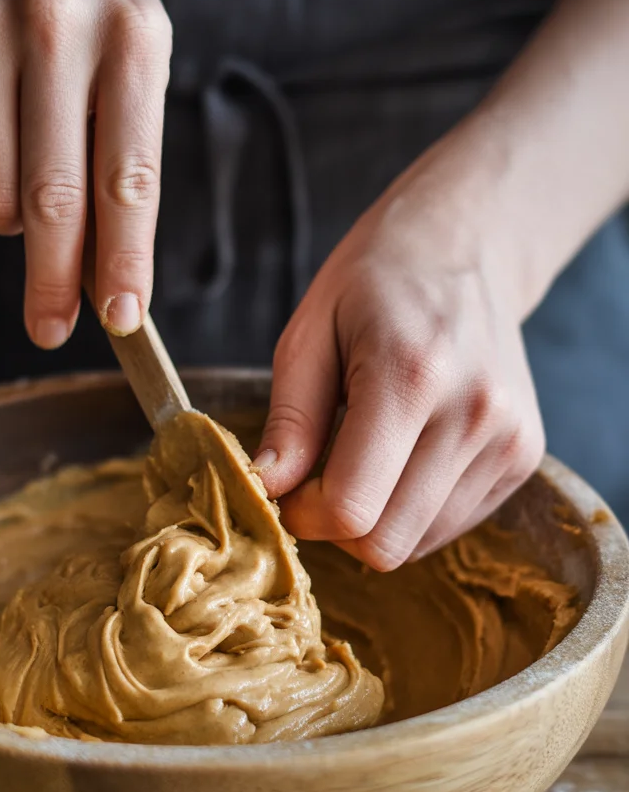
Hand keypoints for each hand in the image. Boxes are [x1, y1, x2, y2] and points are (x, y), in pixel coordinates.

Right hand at [0, 0, 170, 346]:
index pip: (129, 174)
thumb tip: (105, 275)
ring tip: (25, 175)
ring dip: (9, 217)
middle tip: (50, 328)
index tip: (123, 318)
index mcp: (131, 35)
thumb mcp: (130, 58)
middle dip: (53, 281)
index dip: (125, 256)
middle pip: (52, 197)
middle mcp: (54, 25)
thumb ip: (124, 156)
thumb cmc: (80, 14)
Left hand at [254, 124, 545, 569]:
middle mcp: (473, 414)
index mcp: (411, 376)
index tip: (288, 489)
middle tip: (319, 481)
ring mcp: (508, 440)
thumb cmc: (374, 283)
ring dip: (376, 520)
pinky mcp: (524, 457)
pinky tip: (405, 455)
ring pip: (418, 544)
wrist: (464, 247)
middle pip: (386, 543)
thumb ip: (289, 419)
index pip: (351, 507)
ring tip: (366, 457)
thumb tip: (268, 488)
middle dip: (337, 527)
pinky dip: (413, 510)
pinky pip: (450, 527)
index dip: (304, 515)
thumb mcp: (308, 333)